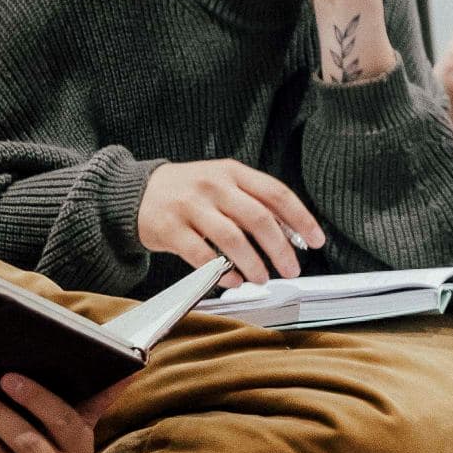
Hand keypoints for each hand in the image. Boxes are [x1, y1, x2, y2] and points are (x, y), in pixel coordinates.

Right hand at [137, 159, 324, 279]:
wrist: (137, 192)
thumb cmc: (189, 191)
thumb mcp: (223, 183)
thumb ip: (254, 202)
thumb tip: (292, 234)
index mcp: (233, 172)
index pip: (277, 194)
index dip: (301, 219)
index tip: (316, 241)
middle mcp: (214, 185)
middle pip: (258, 218)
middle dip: (280, 249)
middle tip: (291, 269)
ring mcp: (191, 206)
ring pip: (232, 238)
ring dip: (253, 264)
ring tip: (261, 279)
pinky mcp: (170, 229)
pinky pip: (202, 255)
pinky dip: (221, 272)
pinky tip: (232, 280)